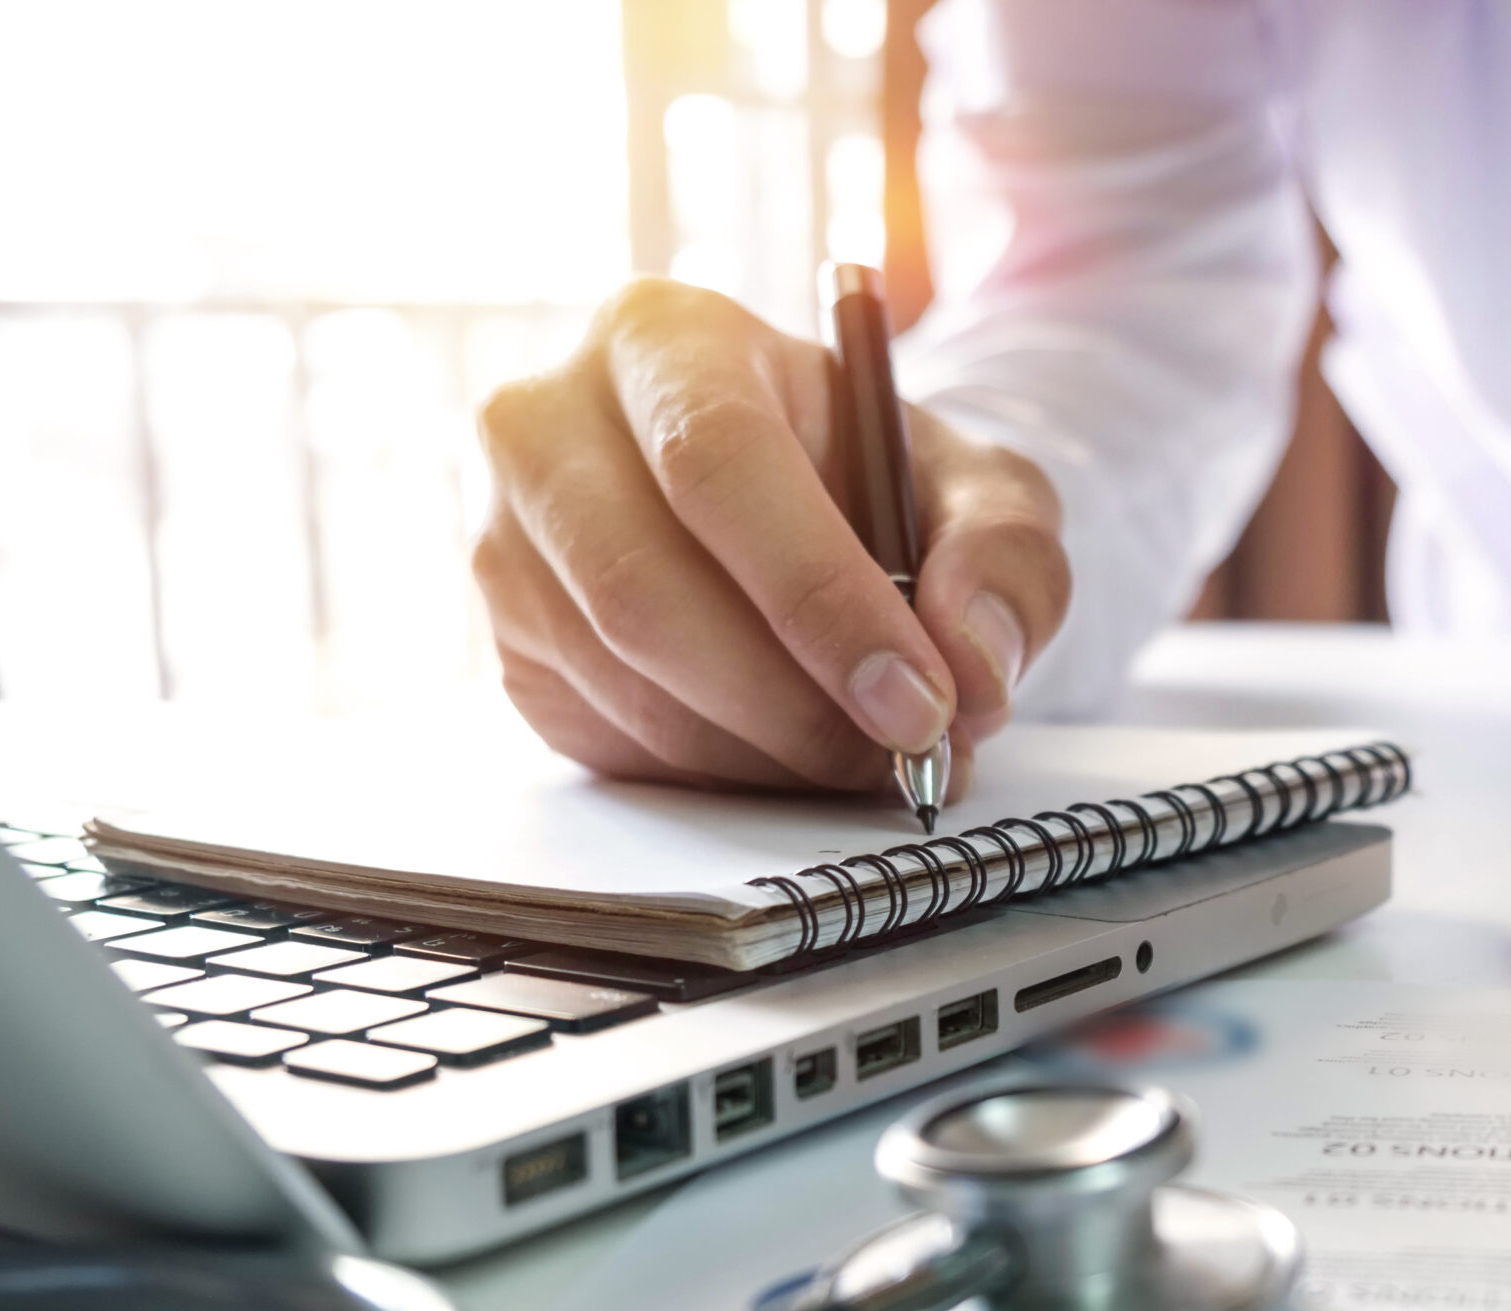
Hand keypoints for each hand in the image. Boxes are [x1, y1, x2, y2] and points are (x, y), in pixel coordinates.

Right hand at [471, 278, 1069, 791]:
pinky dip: (723, 772)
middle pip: (645, 590)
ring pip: (626, 681)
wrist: (797, 507)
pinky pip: (610, 737)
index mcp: (664, 339)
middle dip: (795, 703)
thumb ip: (1004, 555)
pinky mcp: (512, 645)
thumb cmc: (878, 478)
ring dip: (768, 751)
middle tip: (903, 754)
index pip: (718, 465)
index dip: (821, 598)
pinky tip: (792, 752)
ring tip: (868, 756)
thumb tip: (972, 664)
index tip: (918, 701)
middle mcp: (548, 424)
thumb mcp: (977, 485)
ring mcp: (506, 540)